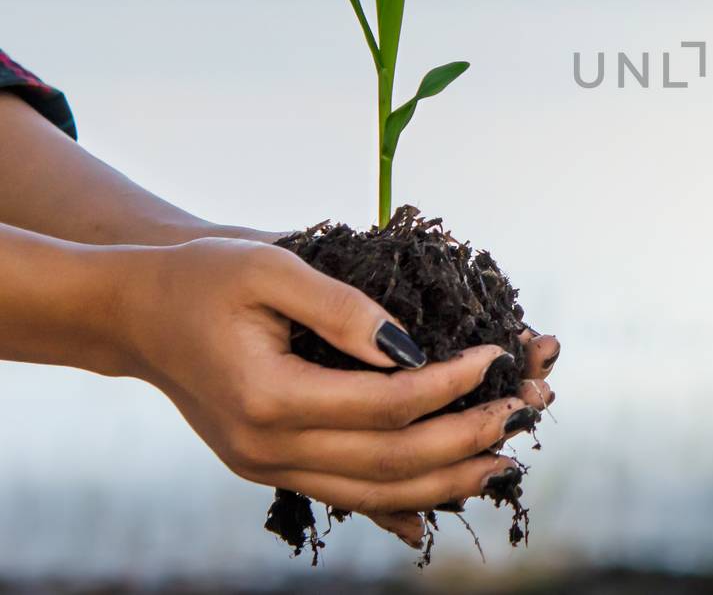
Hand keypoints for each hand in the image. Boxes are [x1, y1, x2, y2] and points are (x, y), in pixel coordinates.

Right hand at [112, 237, 559, 545]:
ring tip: (502, 461)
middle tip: (521, 413)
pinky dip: (395, 504)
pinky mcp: (269, 467)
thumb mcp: (272, 267)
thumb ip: (344, 308)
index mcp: (268, 398)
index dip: (450, 382)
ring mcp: (265, 466)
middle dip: (464, 438)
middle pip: (388, 461)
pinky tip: (439, 505)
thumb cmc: (202, 277)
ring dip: (443, 481)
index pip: (386, 404)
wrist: (132, 313)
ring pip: (371, 493)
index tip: (496, 353)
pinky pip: (343, 497)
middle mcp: (265, 447)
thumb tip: (413, 347)